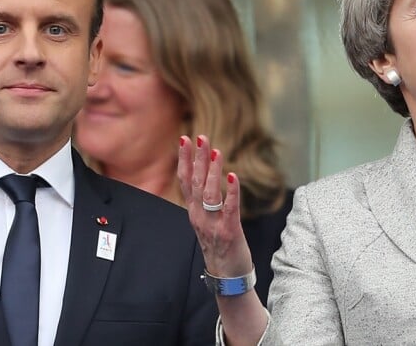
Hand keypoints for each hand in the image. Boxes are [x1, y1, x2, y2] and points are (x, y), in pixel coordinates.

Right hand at [178, 135, 252, 276]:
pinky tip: (232, 176)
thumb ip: (202, 200)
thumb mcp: (204, 221)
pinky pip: (230, 209)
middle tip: (200, 137)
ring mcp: (213, 224)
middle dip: (197, 158)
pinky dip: (230, 192)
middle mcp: (200, 216)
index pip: (185, 181)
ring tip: (216, 152)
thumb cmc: (218, 246)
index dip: (184, 159)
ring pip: (210, 193)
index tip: (183, 139)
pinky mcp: (230, 232)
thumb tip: (202, 175)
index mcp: (194, 211)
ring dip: (212, 171)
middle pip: (196, 182)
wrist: (227, 278)